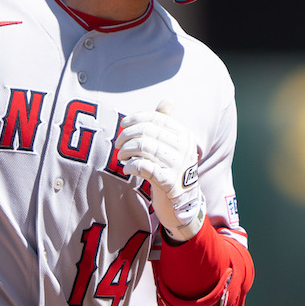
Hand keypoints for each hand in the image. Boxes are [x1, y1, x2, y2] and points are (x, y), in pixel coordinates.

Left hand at [116, 100, 205, 241]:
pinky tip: (127, 168)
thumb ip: (168, 125)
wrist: (182, 204)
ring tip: (122, 158)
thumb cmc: (172, 170)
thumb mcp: (173, 146)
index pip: (157, 118)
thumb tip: (167, 100)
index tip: (123, 125)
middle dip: (127, 136)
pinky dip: (131, 166)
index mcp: (185, 136)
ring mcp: (178, 166)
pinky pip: (143, 167)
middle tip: (119, 145)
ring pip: (143, 147)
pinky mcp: (168, 183)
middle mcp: (184, 148)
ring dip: (126, 151)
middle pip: (148, 131)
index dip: (136, 119)